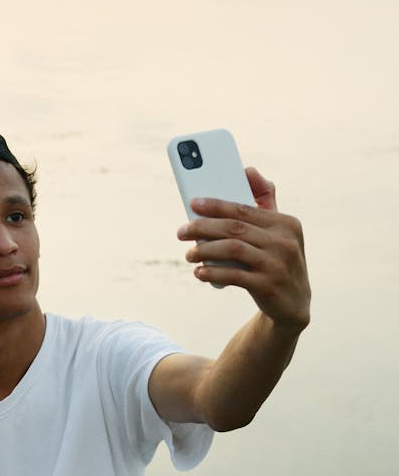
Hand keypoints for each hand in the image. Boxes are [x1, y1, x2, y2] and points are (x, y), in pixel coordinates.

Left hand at [178, 167, 310, 333]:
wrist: (293, 305)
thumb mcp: (278, 233)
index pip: (245, 209)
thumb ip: (265, 202)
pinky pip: (234, 275)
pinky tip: (199, 273)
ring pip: (233, 249)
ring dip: (205, 250)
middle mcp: (284, 242)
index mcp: (286, 223)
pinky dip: (213, 273)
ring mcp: (278, 265)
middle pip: (235, 228)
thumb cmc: (278, 261)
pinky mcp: (268, 286)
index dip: (217, 205)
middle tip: (182, 231)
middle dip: (204, 227)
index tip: (193, 203)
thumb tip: (249, 171)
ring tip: (189, 254)